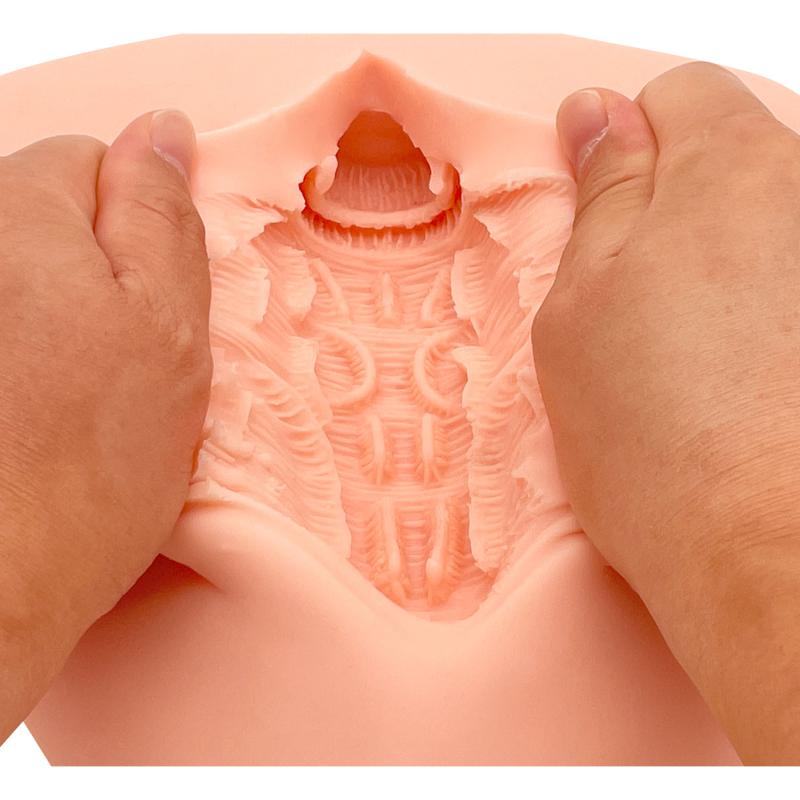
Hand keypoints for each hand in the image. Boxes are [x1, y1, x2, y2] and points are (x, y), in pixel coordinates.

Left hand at [0, 110, 210, 739]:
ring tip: (67, 392)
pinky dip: (21, 350)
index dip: (137, 226)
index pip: (91, 161)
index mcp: (22, 215)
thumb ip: (161, 215)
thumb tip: (164, 130)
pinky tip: (28, 407)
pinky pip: (7, 324)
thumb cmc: (93, 462)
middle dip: (91, 267)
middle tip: (117, 355)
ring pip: (22, 274)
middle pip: (45, 215)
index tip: (151, 298)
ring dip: (55, 314)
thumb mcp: (167, 328)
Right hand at [533, 62, 799, 763]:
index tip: (606, 210)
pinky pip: (795, 284)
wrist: (767, 554)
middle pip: (736, 161)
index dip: (628, 146)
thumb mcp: (580, 305)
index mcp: (727, 172)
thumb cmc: (656, 438)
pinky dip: (771, 312)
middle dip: (681, 212)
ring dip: (731, 267)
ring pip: (772, 229)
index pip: (679, 97)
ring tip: (700, 358)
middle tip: (641, 304)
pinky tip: (753, 378)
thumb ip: (600, 195)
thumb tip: (598, 116)